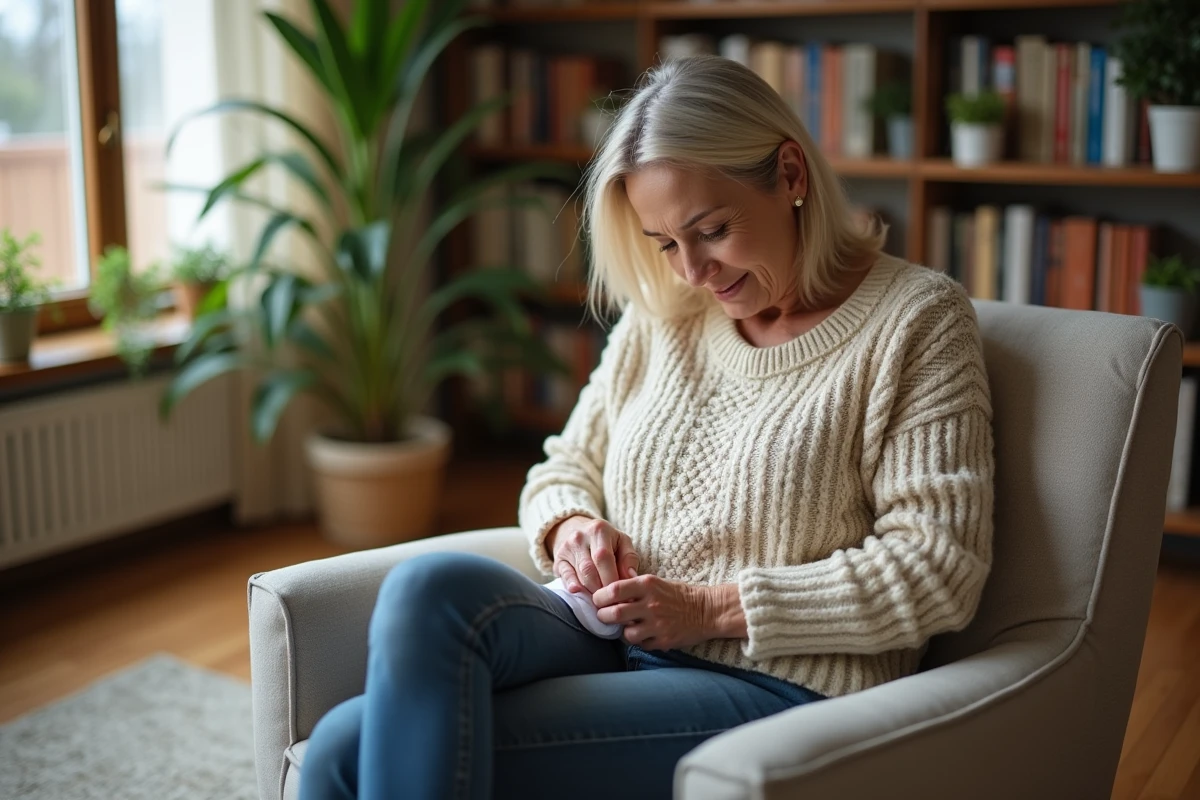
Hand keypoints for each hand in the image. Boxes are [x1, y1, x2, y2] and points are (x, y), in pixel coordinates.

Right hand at [546, 516, 639, 594]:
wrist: (576, 530)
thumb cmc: (606, 540)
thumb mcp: (622, 542)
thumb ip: (629, 558)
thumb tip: (632, 577)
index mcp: (599, 530)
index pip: (604, 557)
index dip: (612, 578)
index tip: (621, 593)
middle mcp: (580, 537)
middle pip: (590, 569)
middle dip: (602, 588)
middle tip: (612, 600)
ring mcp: (566, 548)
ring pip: (579, 575)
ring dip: (591, 590)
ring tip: (602, 598)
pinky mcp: (558, 560)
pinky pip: (565, 576)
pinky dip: (573, 586)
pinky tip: (581, 593)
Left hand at [592, 573, 712, 650]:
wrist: (707, 610)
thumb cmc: (678, 595)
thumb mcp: (656, 582)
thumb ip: (633, 586)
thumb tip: (607, 590)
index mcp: (647, 585)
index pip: (613, 589)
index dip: (599, 597)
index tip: (597, 600)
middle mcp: (651, 604)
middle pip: (614, 613)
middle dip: (602, 616)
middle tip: (602, 616)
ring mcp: (657, 624)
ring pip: (626, 634)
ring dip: (621, 632)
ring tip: (625, 627)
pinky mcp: (663, 640)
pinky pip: (641, 644)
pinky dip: (638, 641)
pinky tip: (643, 634)